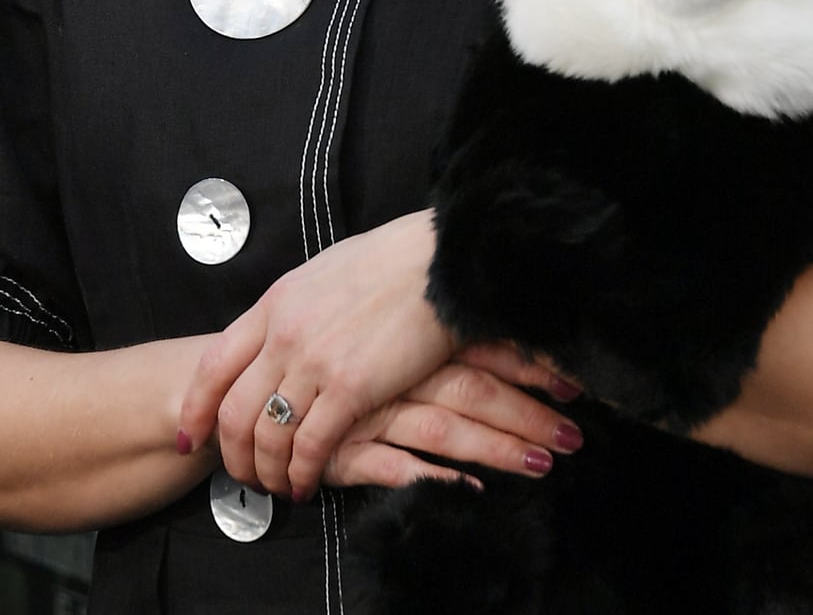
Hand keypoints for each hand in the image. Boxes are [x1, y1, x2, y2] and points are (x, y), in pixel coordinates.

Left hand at [179, 211, 454, 499]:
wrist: (436, 261)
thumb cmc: (390, 263)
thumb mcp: (321, 275)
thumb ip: (294, 309)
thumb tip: (280, 334)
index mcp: (274, 304)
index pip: (214, 365)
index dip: (196, 408)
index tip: (189, 436)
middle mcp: (284, 335)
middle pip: (234, 411)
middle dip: (232, 454)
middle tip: (243, 475)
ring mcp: (315, 362)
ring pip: (268, 435)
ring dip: (268, 471)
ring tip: (278, 485)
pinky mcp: (351, 387)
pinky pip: (311, 444)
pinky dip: (302, 472)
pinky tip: (306, 484)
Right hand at [321, 342, 585, 490]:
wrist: (239, 375)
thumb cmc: (312, 347)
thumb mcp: (363, 323)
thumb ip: (417, 329)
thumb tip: (478, 322)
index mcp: (401, 333)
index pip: (475, 345)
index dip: (525, 361)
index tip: (572, 381)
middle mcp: (390, 368)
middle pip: (471, 389)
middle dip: (526, 414)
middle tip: (573, 436)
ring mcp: (369, 408)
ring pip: (443, 428)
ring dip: (496, 448)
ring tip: (543, 464)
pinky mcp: (345, 447)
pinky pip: (394, 465)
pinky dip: (434, 477)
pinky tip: (469, 490)